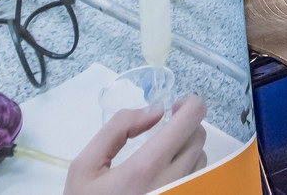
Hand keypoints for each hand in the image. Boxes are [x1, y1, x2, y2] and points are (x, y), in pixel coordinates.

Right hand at [64, 94, 207, 194]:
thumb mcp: (85, 165)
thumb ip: (118, 128)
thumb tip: (155, 109)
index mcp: (145, 168)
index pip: (190, 121)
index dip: (190, 104)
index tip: (177, 105)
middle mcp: (172, 183)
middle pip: (198, 137)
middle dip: (184, 126)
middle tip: (164, 129)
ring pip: (201, 159)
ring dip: (186, 149)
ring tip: (161, 154)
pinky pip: (198, 180)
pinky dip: (187, 169)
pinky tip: (165, 173)